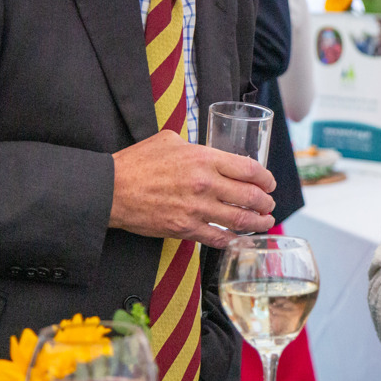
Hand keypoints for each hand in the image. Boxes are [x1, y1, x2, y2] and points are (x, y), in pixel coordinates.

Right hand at [108, 130, 276, 247]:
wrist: (111, 189)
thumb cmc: (138, 162)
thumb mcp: (170, 140)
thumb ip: (196, 147)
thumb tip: (212, 153)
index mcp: (204, 158)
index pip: (250, 169)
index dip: (266, 178)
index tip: (269, 183)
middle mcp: (205, 184)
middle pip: (250, 196)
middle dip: (266, 202)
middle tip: (269, 204)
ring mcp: (196, 209)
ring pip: (239, 219)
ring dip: (257, 222)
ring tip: (265, 222)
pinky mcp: (185, 229)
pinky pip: (217, 238)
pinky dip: (233, 240)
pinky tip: (240, 239)